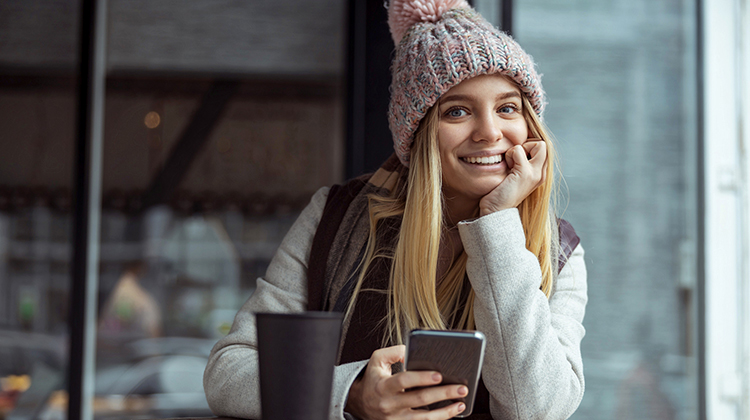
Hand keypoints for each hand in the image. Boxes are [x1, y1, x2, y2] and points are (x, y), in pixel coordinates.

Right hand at [345, 345, 467, 419]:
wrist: (360, 403)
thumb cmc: (373, 379)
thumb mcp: (377, 360)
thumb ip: (394, 352)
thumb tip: (411, 351)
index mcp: (384, 386)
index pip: (404, 381)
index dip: (422, 378)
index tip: (439, 375)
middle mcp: (389, 404)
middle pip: (420, 400)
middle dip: (443, 393)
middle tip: (461, 388)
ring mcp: (395, 419)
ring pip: (424, 419)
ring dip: (445, 412)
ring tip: (460, 403)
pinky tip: (450, 413)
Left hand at [479, 138, 546, 215]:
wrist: (496, 212)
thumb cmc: (500, 193)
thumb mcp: (514, 175)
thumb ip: (520, 163)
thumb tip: (517, 146)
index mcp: (540, 174)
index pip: (544, 149)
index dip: (529, 147)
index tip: (516, 161)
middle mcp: (542, 174)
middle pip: (544, 144)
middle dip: (527, 145)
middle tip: (515, 160)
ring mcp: (536, 174)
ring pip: (538, 144)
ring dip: (518, 150)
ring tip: (511, 166)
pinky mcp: (525, 173)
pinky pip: (519, 149)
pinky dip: (510, 154)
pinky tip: (507, 168)